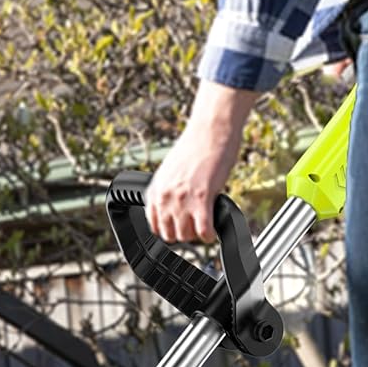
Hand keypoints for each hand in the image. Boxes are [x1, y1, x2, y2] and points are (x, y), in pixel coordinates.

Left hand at [145, 81, 257, 243]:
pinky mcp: (201, 200)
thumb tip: (173, 206)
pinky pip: (203, 232)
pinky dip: (209, 234)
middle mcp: (165, 197)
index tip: (180, 227)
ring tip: (205, 224)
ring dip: (197, 234)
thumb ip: (168, 190)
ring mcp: (182, 200)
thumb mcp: (171, 171)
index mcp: (155, 190)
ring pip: (186, 236)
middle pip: (170, 235)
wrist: (210, 130)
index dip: (169, 229)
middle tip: (196, 224)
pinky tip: (212, 229)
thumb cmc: (195, 146)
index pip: (154, 226)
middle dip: (184, 233)